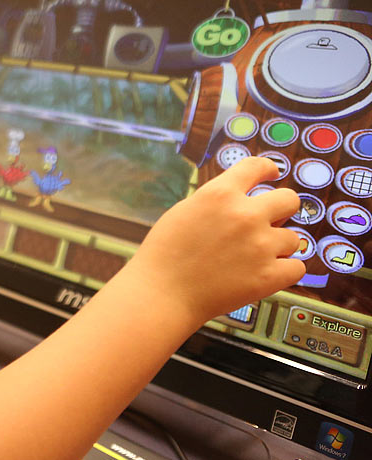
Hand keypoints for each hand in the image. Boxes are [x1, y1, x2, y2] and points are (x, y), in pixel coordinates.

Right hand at [127, 156, 303, 324]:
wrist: (162, 292)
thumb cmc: (165, 254)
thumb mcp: (185, 211)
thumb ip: (216, 201)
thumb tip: (240, 199)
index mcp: (220, 194)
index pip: (256, 167)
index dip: (268, 168)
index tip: (272, 173)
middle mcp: (245, 215)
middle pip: (289, 199)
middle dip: (282, 209)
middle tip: (271, 221)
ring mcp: (260, 245)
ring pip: (293, 238)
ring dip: (278, 246)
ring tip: (255, 257)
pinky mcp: (269, 275)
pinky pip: (297, 267)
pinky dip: (284, 271)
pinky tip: (266, 273)